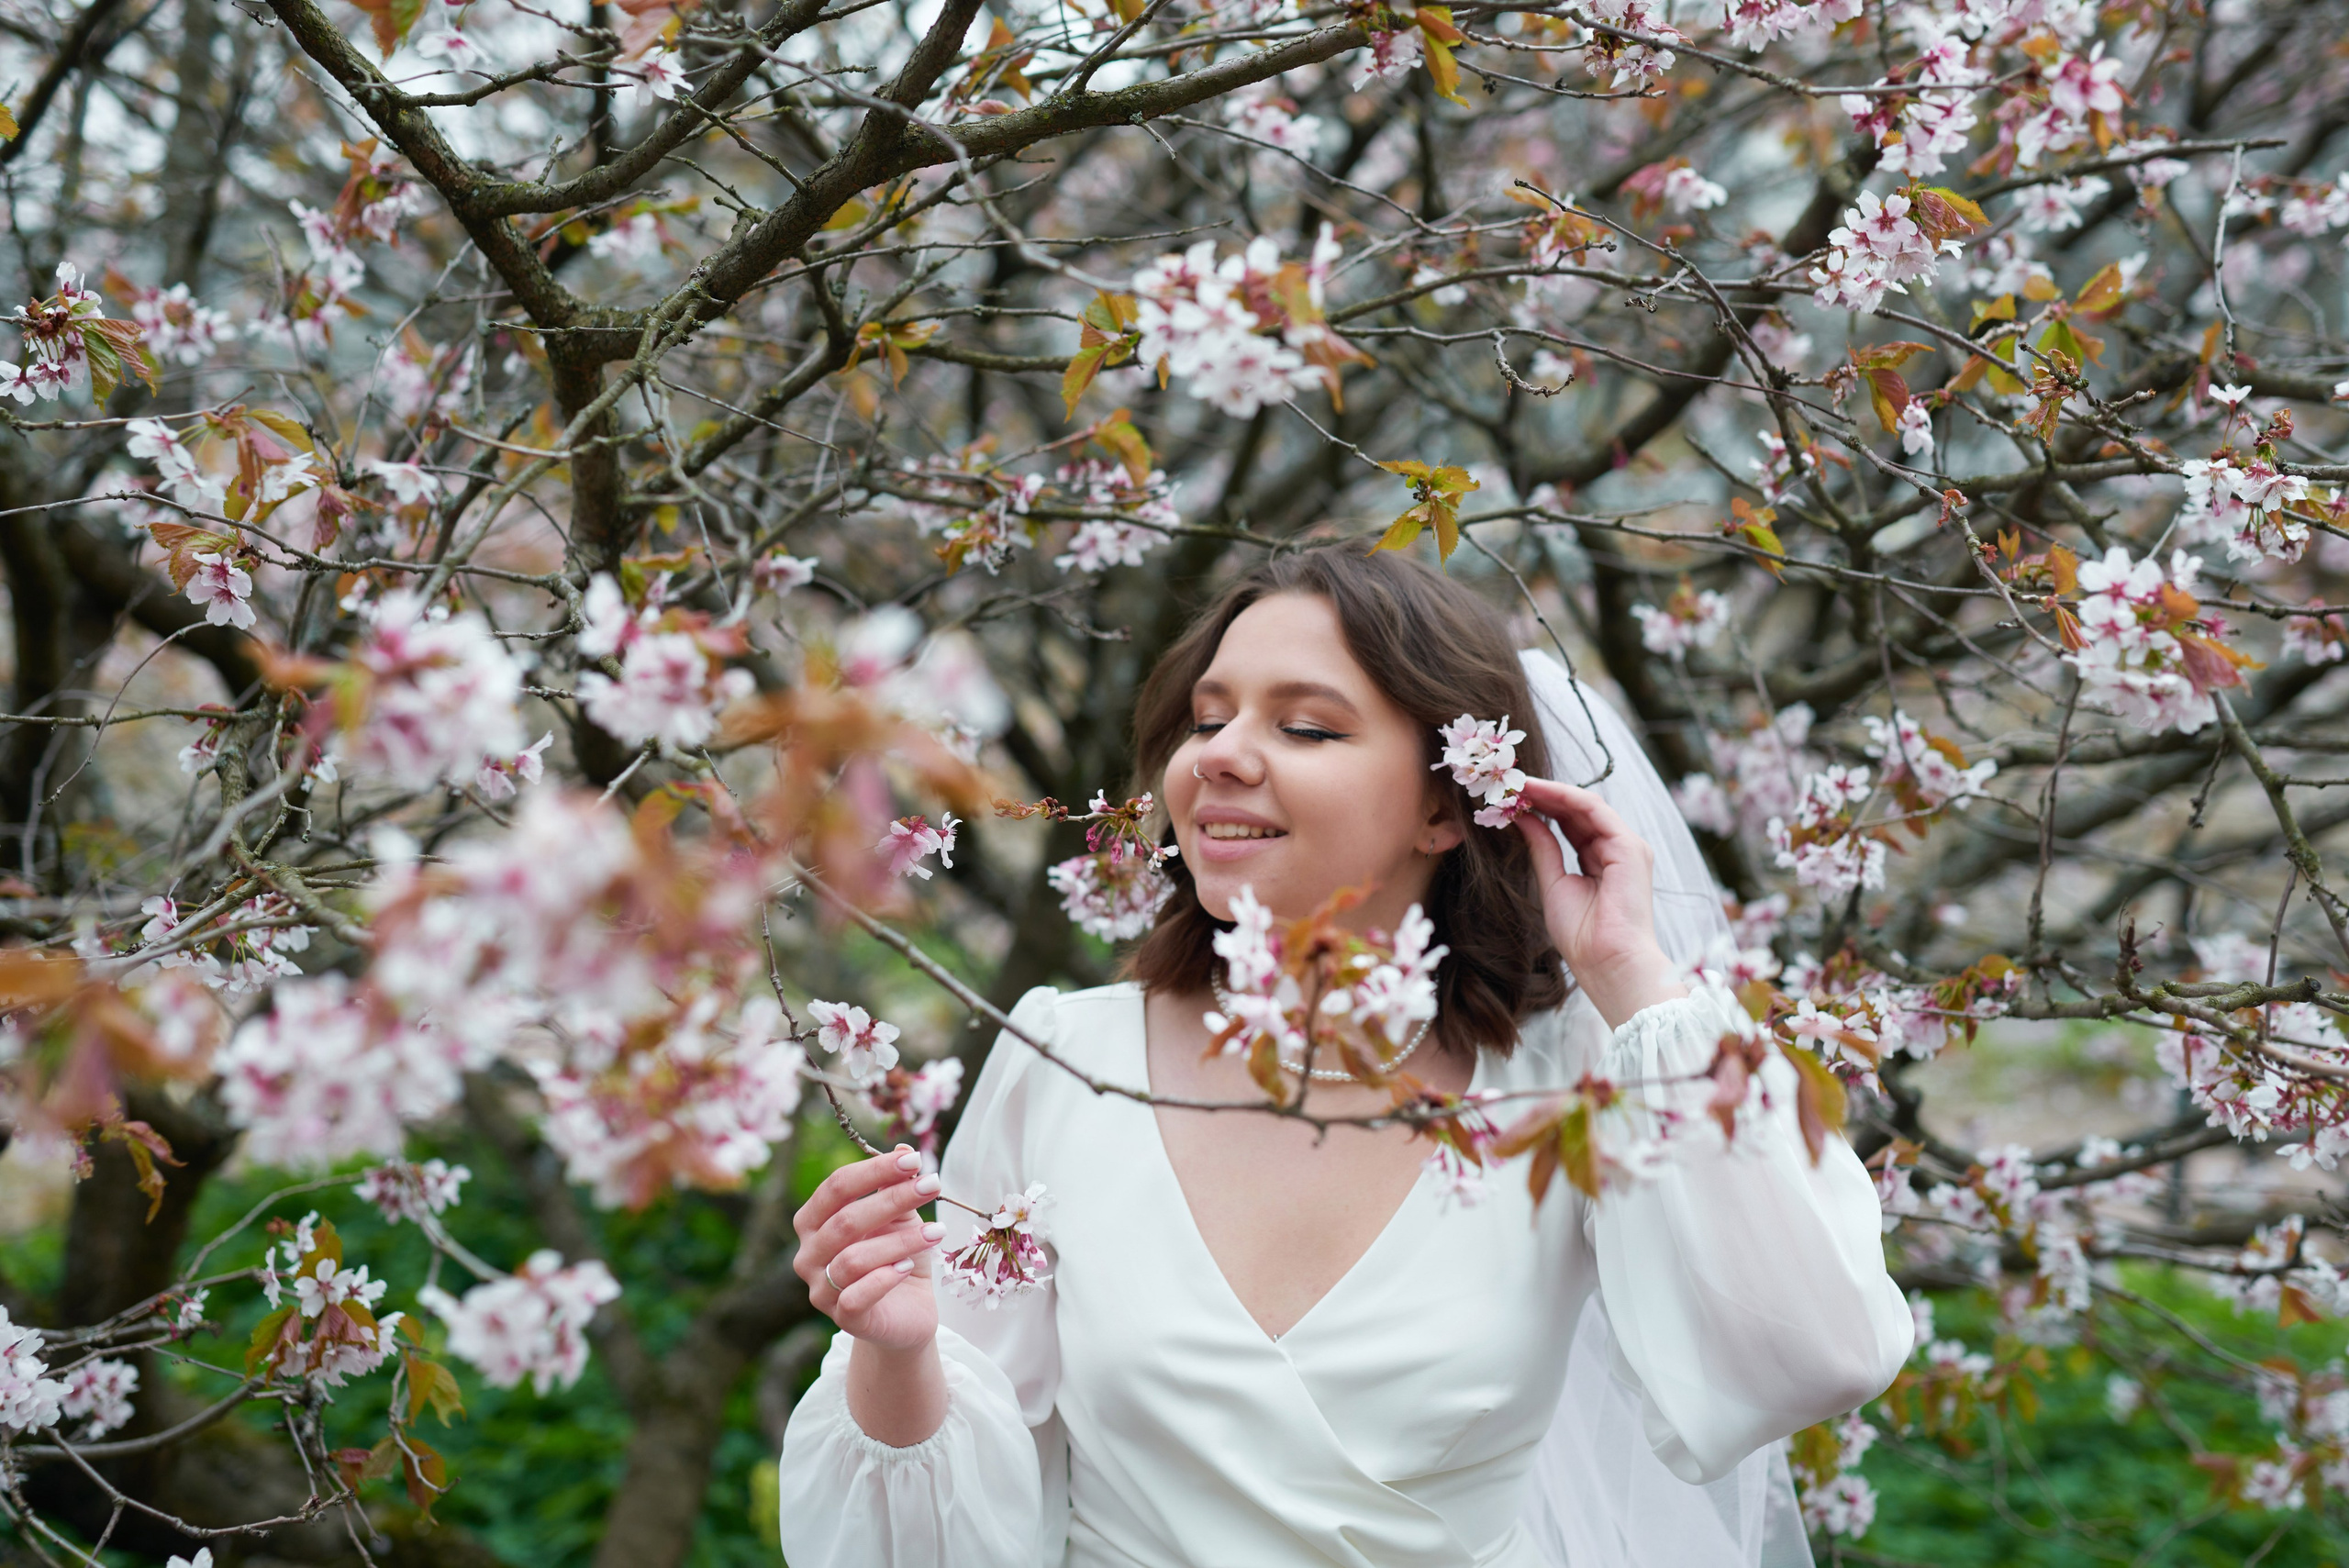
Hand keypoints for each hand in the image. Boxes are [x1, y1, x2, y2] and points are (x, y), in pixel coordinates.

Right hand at [792, 1143, 944, 1352]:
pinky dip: (884, 1279)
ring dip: (899, 1242)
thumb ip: (896, 1186)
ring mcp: (821, 1290)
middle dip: (892, 1199)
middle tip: (932, 1185)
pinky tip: (908, 1267)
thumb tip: (903, 1148)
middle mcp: (808, 1255)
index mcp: (813, 1222)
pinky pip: (855, 1297)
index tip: (914, 1161)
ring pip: (852, 1259)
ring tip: (936, 1231)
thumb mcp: (901, 1218)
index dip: (874, 1170)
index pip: (836, 1188)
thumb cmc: (897, 1256)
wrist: (908, 1311)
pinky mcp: (843, 1319)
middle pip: (844, 1220)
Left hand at [1511, 777, 1687, 1029]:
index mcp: (1601, 861)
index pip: (1570, 823)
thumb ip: (1543, 848)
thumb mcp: (1553, 882)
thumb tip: (1523, 818)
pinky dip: (1564, 796)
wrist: (1606, 962)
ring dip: (1550, 791)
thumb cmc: (1582, 935)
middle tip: (1508, 783)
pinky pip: (1593, 809)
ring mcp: (1626, 846)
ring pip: (1584, 805)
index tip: (1509, 798)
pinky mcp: (1629, 846)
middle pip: (1576, 810)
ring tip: (1517, 784)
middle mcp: (1616, 849)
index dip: (1542, 807)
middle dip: (1543, 794)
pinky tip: (1537, 792)